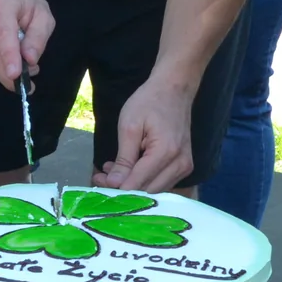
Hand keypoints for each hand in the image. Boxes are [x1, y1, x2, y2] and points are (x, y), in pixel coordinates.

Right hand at [0, 0, 52, 91]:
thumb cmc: (24, 5)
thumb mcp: (42, 16)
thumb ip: (38, 38)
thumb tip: (29, 60)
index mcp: (1, 1)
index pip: (3, 33)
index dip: (8, 56)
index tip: (14, 76)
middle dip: (7, 71)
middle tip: (26, 77)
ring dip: (0, 68)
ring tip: (16, 60)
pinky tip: (0, 54)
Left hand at [99, 77, 194, 193]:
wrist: (174, 89)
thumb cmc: (149, 102)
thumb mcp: (129, 127)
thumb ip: (123, 159)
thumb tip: (113, 184)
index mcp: (165, 153)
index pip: (138, 183)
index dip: (116, 187)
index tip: (96, 180)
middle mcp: (180, 164)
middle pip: (147, 191)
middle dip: (122, 188)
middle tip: (100, 176)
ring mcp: (185, 167)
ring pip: (154, 190)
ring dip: (132, 185)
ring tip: (112, 170)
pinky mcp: (184, 166)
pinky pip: (162, 182)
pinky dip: (143, 180)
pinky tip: (128, 169)